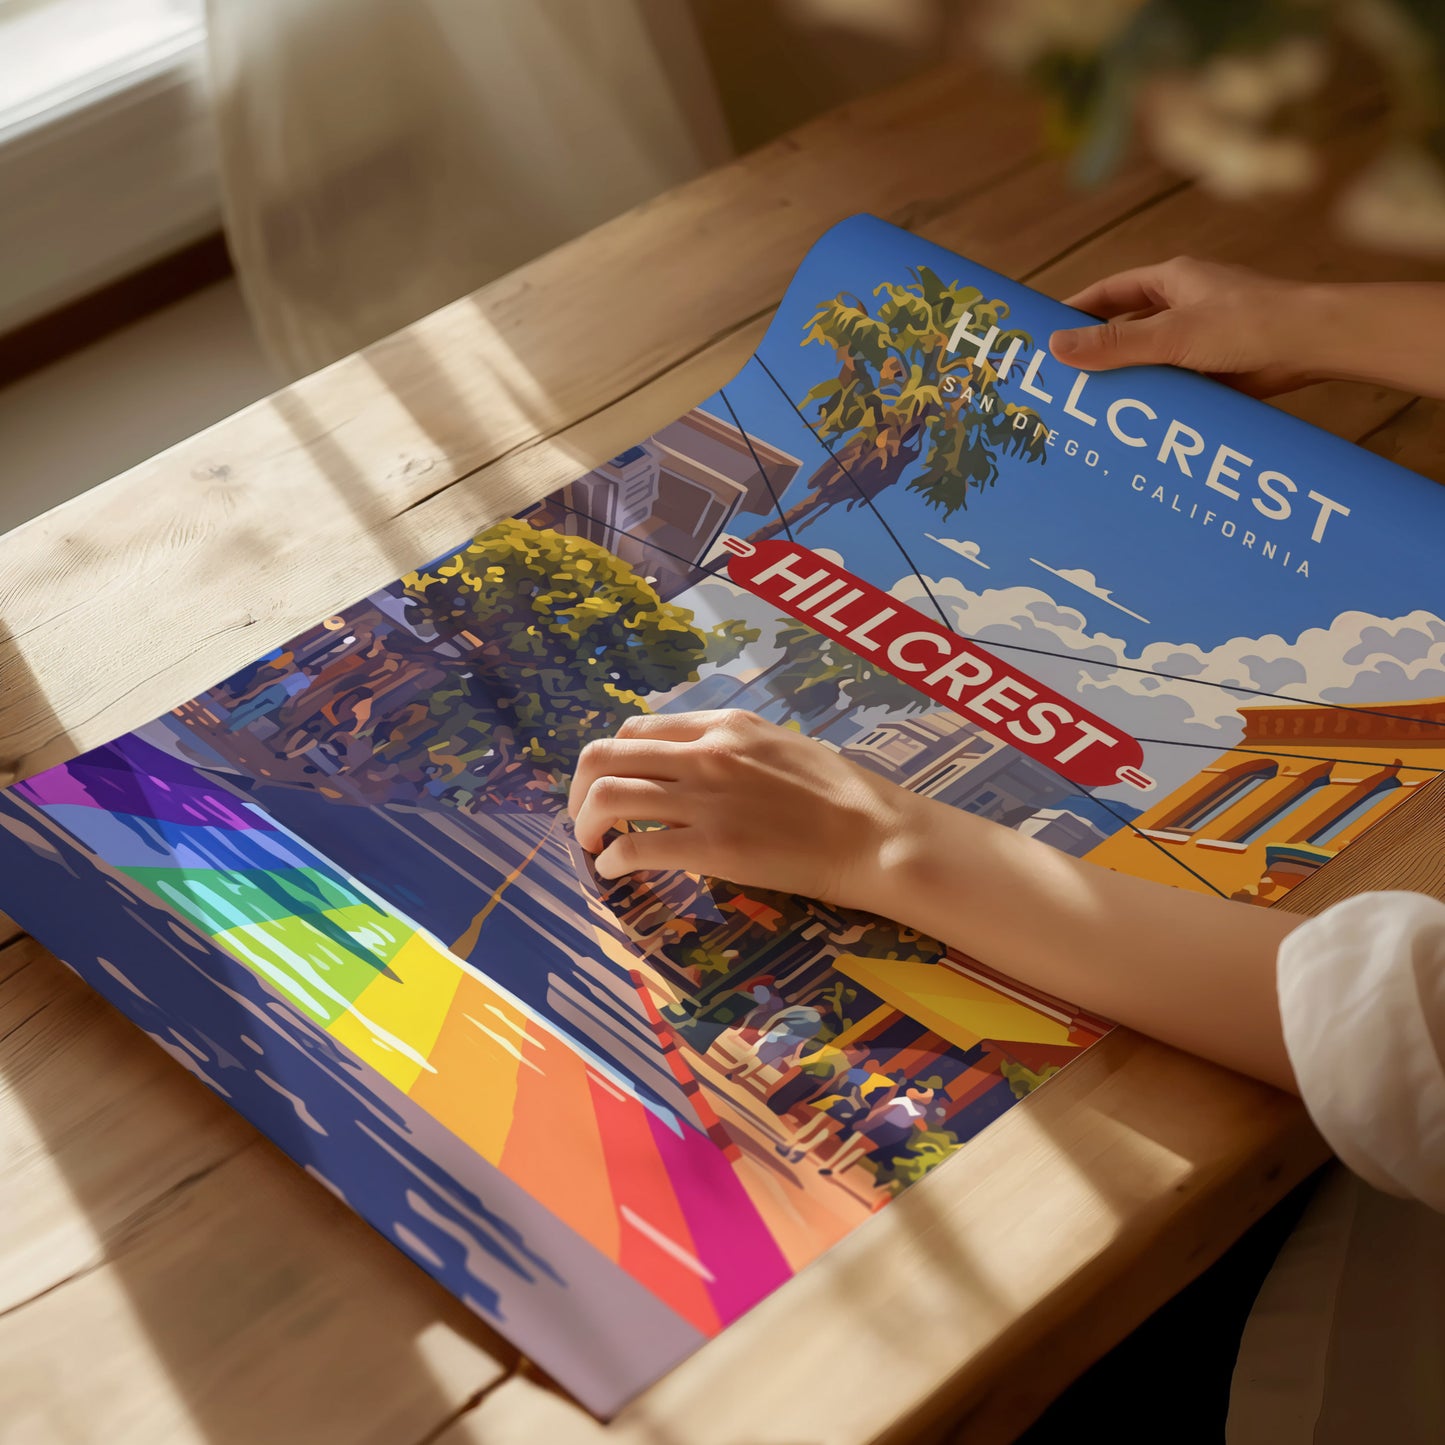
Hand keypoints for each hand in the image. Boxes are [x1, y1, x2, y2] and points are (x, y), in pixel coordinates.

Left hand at [567, 710, 915, 906]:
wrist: (874, 834)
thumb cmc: (839, 794)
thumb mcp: (780, 745)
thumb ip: (731, 746)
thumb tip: (693, 761)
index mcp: (723, 724)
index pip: (637, 727)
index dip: (612, 759)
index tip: (611, 785)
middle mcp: (705, 752)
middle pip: (605, 756)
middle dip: (580, 790)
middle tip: (585, 819)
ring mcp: (706, 799)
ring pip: (608, 796)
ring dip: (586, 824)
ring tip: (593, 846)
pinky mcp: (712, 846)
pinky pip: (635, 846)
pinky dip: (612, 860)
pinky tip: (616, 872)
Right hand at [1048, 256, 1318, 396]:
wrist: (1314, 345)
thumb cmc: (1248, 323)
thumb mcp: (1171, 334)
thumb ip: (1114, 344)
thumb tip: (1056, 347)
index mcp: (1173, 281)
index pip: (1110, 292)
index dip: (1076, 311)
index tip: (1045, 333)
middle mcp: (1185, 306)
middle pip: (1127, 328)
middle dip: (1097, 352)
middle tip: (1060, 379)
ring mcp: (1202, 338)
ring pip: (1150, 360)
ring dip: (1127, 381)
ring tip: (1090, 409)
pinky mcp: (1217, 369)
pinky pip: (1175, 384)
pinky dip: (1156, 399)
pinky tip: (1135, 422)